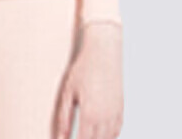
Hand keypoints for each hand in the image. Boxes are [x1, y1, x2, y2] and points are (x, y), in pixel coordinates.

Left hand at [54, 22, 123, 138]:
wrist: (103, 52)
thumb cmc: (84, 68)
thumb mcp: (69, 92)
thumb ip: (64, 117)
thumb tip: (60, 137)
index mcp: (90, 115)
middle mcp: (105, 118)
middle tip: (77, 137)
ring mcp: (115, 114)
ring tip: (87, 135)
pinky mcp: (121, 108)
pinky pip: (116, 131)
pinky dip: (109, 136)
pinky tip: (101, 135)